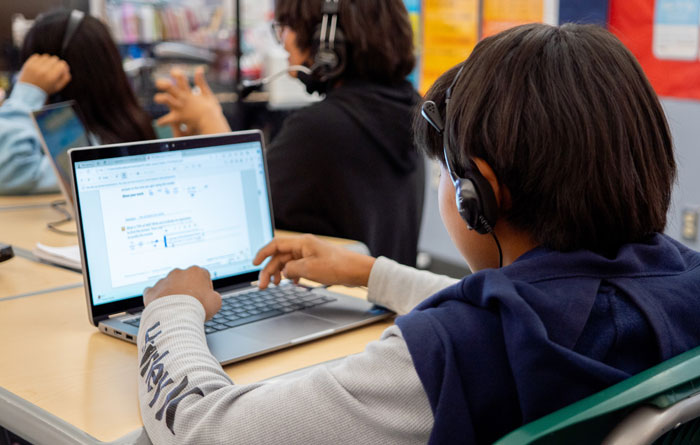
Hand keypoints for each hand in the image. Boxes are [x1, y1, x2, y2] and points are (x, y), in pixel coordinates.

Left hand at [18, 54, 70, 94]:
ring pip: (46, 56)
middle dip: (56, 63)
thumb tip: (66, 68)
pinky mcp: (28, 64)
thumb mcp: (58, 87)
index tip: (61, 70)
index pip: (62, 64)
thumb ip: (65, 78)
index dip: (63, 66)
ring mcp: (34, 66)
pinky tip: (39, 66)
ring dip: (48, 61)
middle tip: (53, 69)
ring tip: (46, 67)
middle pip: (54, 58)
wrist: (28, 92)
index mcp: (51, 77)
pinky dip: (39, 60)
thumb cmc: (45, 90)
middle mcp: (43, 70)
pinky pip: (37, 56)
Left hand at [143, 266, 221, 319]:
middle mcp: (178, 273)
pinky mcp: (151, 291)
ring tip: (175, 309)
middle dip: (186, 290)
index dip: (205, 289)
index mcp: (196, 272)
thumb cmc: (197, 308)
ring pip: (168, 286)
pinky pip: (154, 293)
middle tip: (189, 304)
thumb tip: (211, 297)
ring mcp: (163, 281)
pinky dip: (157, 300)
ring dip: (172, 294)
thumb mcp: (216, 302)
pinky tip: (161, 309)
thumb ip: (214, 295)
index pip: (203, 277)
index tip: (204, 300)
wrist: (175, 317)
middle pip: (184, 280)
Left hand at [154, 67, 230, 135]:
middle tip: (158, 83)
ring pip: (165, 99)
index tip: (173, 72)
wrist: (211, 122)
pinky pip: (167, 119)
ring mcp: (179, 106)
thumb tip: (199, 68)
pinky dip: (162, 122)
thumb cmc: (211, 110)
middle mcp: (183, 98)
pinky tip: (159, 123)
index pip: (181, 78)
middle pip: (169, 86)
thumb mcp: (208, 94)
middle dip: (162, 83)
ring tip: (157, 99)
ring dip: (160, 98)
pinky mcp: (178, 117)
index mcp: (189, 92)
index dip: (176, 73)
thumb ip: (201, 82)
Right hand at [253, 235, 375, 288]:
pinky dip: (291, 275)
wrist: (357, 271)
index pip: (275, 245)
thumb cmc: (337, 267)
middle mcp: (304, 246)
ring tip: (275, 286)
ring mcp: (310, 254)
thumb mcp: (309, 269)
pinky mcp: (315, 262)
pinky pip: (297, 267)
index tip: (253, 264)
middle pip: (280, 256)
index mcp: (301, 243)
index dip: (262, 254)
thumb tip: (282, 272)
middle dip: (269, 270)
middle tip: (262, 285)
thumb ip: (291, 269)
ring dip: (279, 274)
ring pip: (288, 263)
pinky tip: (292, 283)